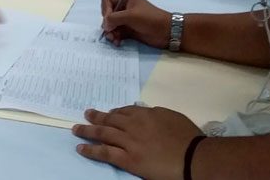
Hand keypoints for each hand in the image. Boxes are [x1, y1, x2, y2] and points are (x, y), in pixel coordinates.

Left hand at [72, 106, 202, 179]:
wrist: (193, 157)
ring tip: (76, 129)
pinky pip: (105, 153)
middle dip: (97, 117)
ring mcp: (129, 142)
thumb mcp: (172, 117)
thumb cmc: (189, 138)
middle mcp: (133, 125)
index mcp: (146, 114)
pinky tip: (81, 148)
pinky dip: (91, 150)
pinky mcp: (128, 159)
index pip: (126, 110)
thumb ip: (155, 114)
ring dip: (88, 131)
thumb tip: (145, 112)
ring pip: (103, 133)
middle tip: (86, 114)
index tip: (110, 113)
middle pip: (110, 119)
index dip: (116, 112)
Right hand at [101, 0, 170, 47]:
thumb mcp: (131, 15)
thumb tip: (104, 25)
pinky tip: (118, 42)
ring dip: (110, 33)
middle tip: (110, 32)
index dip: (105, 10)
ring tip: (114, 39)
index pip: (107, 1)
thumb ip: (114, 18)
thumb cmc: (150, 19)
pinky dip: (116, 38)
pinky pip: (117, 33)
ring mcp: (127, 21)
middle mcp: (125, 9)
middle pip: (108, 14)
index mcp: (126, 0)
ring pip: (112, 25)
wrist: (167, 31)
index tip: (109, 19)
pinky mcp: (130, 31)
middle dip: (107, 24)